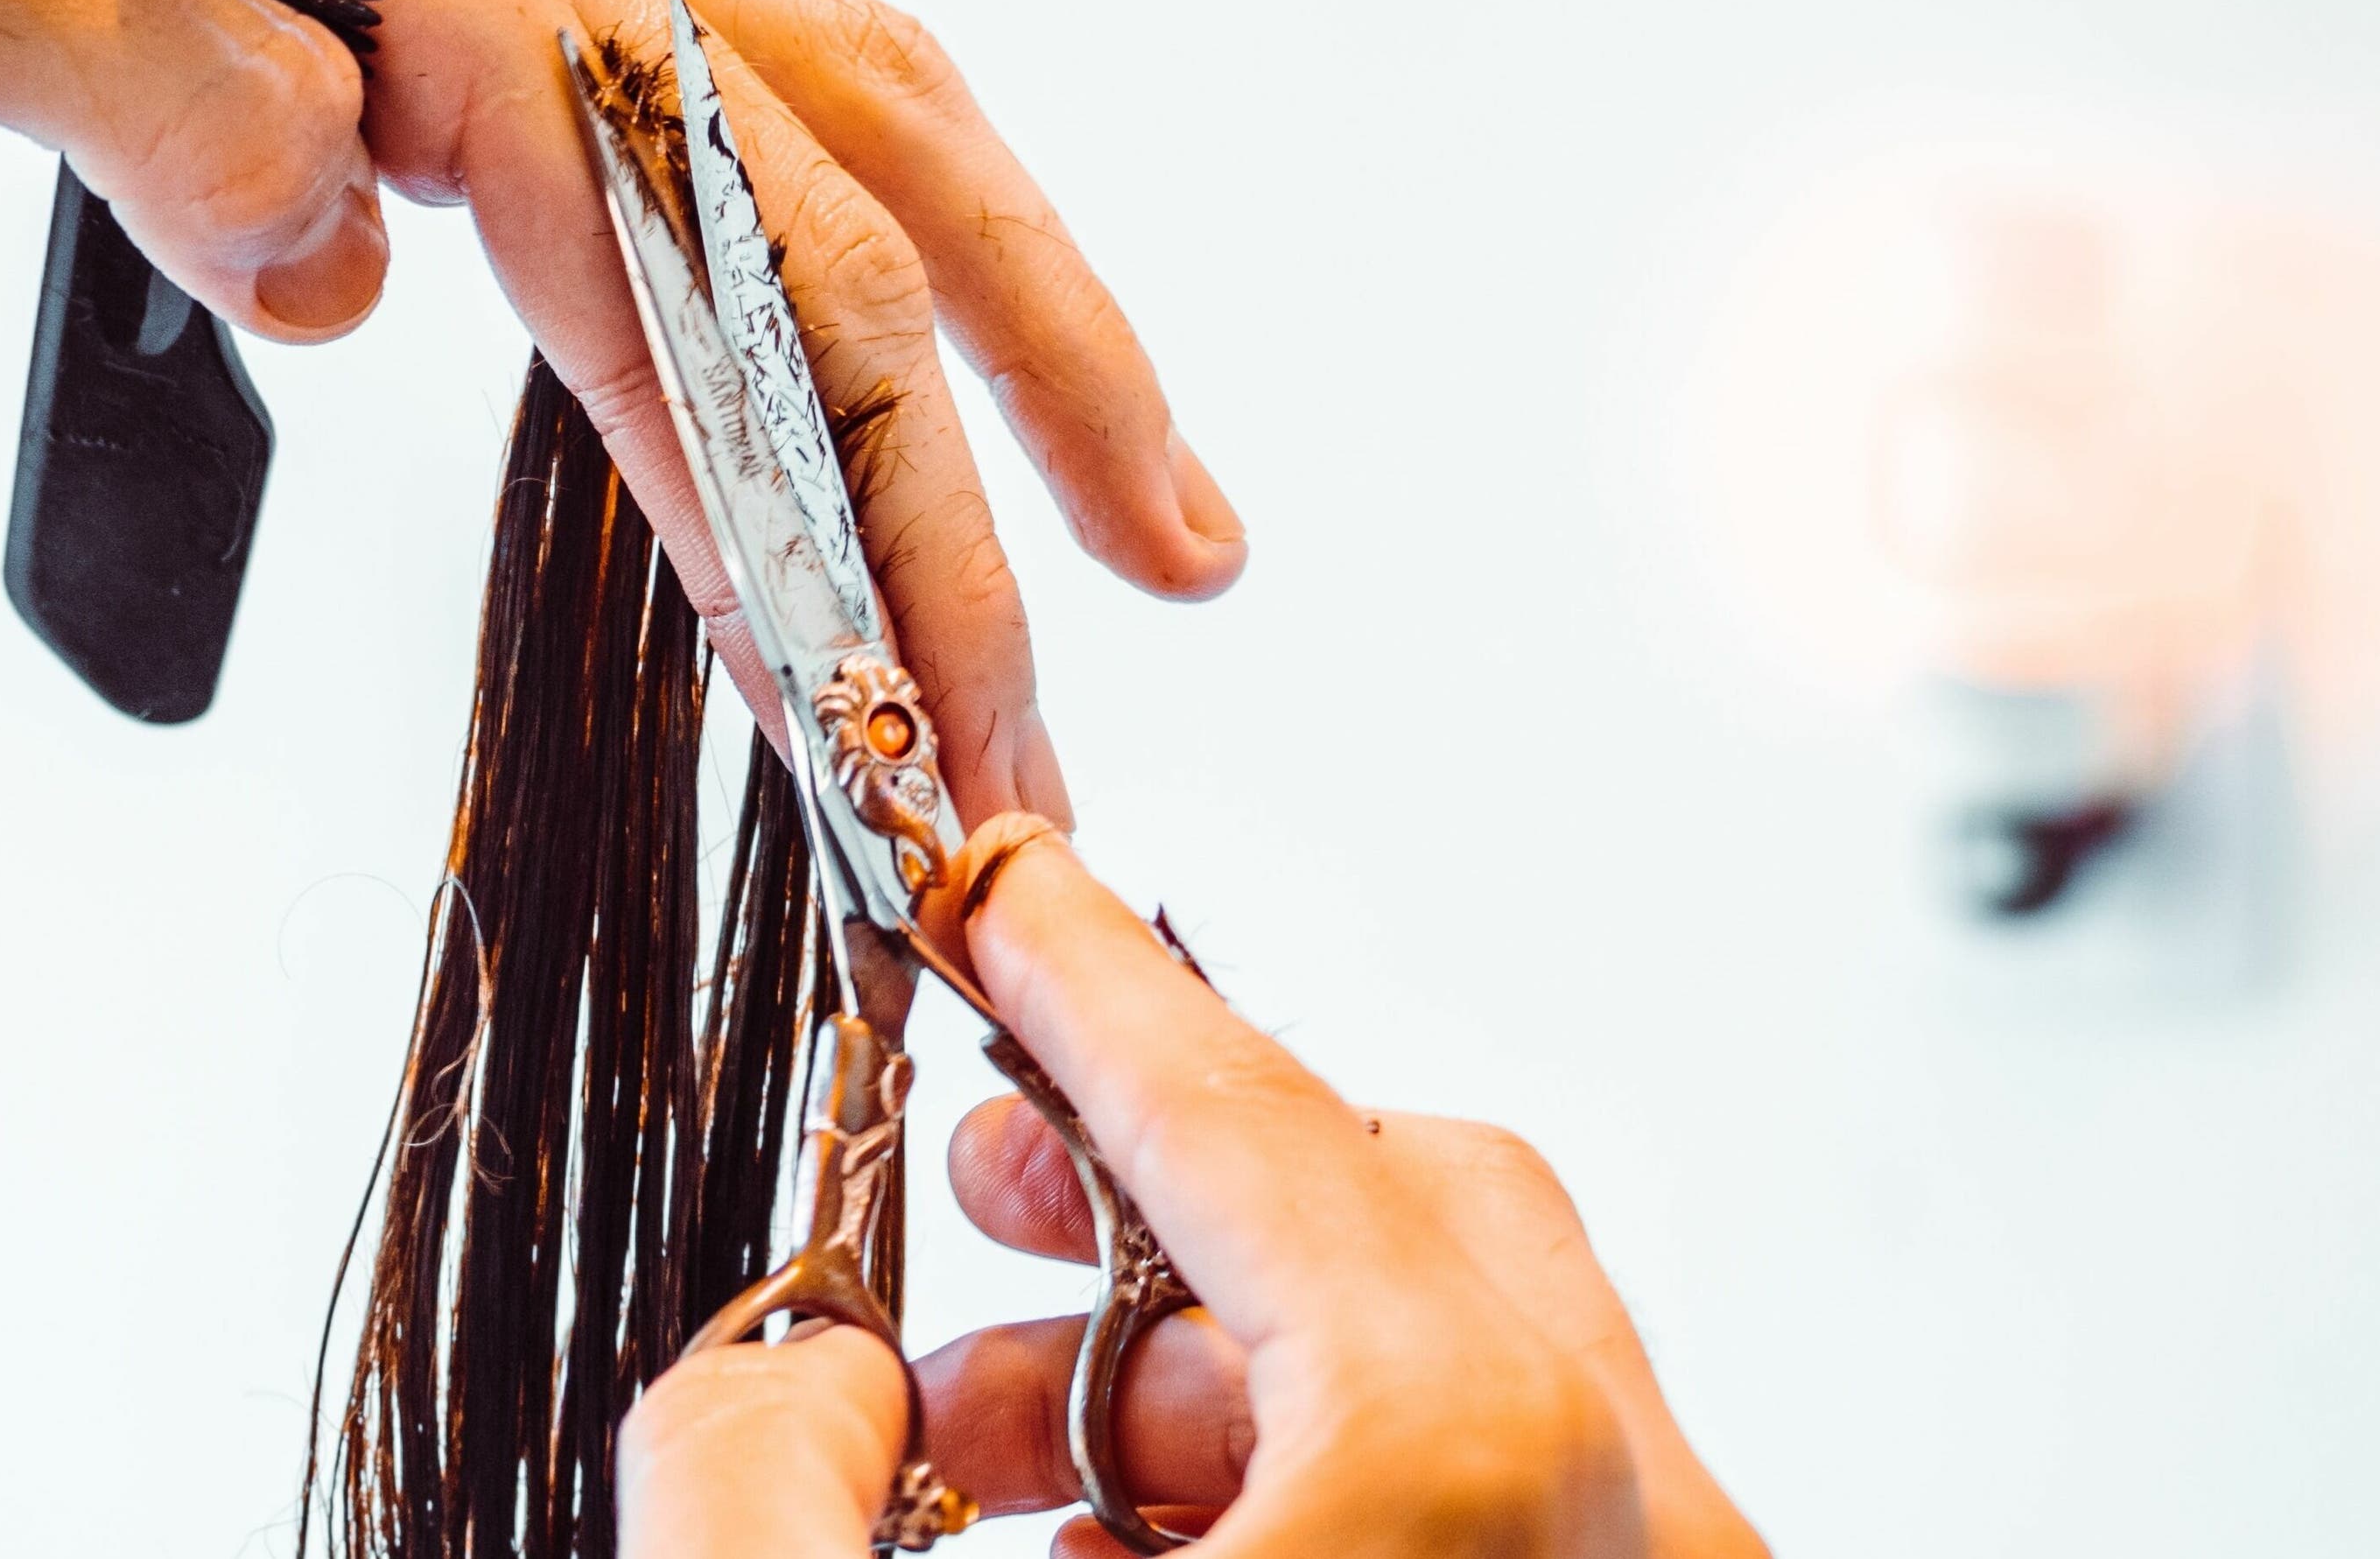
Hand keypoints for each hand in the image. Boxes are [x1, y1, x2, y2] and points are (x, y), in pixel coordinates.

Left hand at [0, 0, 1248, 818]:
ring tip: (1163, 492)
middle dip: (973, 501)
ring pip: (854, 93)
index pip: (692, 282)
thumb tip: (341, 261)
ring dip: (1029, 299)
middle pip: (844, 230)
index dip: (809, 528)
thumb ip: (145, 93)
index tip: (893, 742)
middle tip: (1051, 730)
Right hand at [619, 825, 1764, 1558]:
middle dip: (1158, 1185)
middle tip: (985, 1190)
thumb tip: (792, 1375)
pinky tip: (1134, 1551)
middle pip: (1413, 1207)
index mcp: (1464, 1478)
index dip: (1091, 989)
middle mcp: (1629, 1532)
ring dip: (1210, 1361)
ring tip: (999, 1451)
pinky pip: (1495, 1500)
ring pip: (1454, 1361)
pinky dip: (1310, 1476)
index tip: (1001, 887)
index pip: (1255, 1131)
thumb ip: (750, 1488)